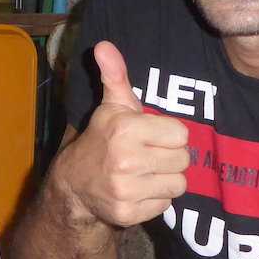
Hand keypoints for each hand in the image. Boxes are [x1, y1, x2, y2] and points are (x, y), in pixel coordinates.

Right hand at [53, 42, 189, 227]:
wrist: (75, 184)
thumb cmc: (103, 139)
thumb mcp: (111, 106)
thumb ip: (115, 75)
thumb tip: (104, 45)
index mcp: (126, 129)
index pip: (182, 135)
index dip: (170, 135)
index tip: (152, 136)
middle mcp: (125, 160)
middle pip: (183, 160)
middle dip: (170, 158)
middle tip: (150, 156)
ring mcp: (125, 190)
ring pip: (178, 184)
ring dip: (166, 179)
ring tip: (146, 173)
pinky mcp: (127, 214)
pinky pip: (165, 206)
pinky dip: (156, 200)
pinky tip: (139, 190)